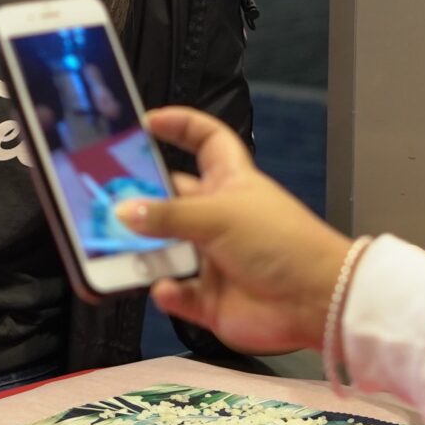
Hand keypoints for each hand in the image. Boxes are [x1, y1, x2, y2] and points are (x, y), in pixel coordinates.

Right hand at [123, 107, 353, 356]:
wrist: (316, 301)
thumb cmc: (284, 243)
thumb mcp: (221, 215)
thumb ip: (168, 215)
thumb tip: (123, 212)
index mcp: (229, 183)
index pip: (204, 141)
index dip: (179, 126)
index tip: (146, 123)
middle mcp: (218, 218)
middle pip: (170, 199)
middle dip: (141, 198)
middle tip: (108, 197)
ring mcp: (213, 258)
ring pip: (164, 249)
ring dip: (143, 250)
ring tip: (119, 247)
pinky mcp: (209, 298)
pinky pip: (175, 293)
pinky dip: (166, 291)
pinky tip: (165, 286)